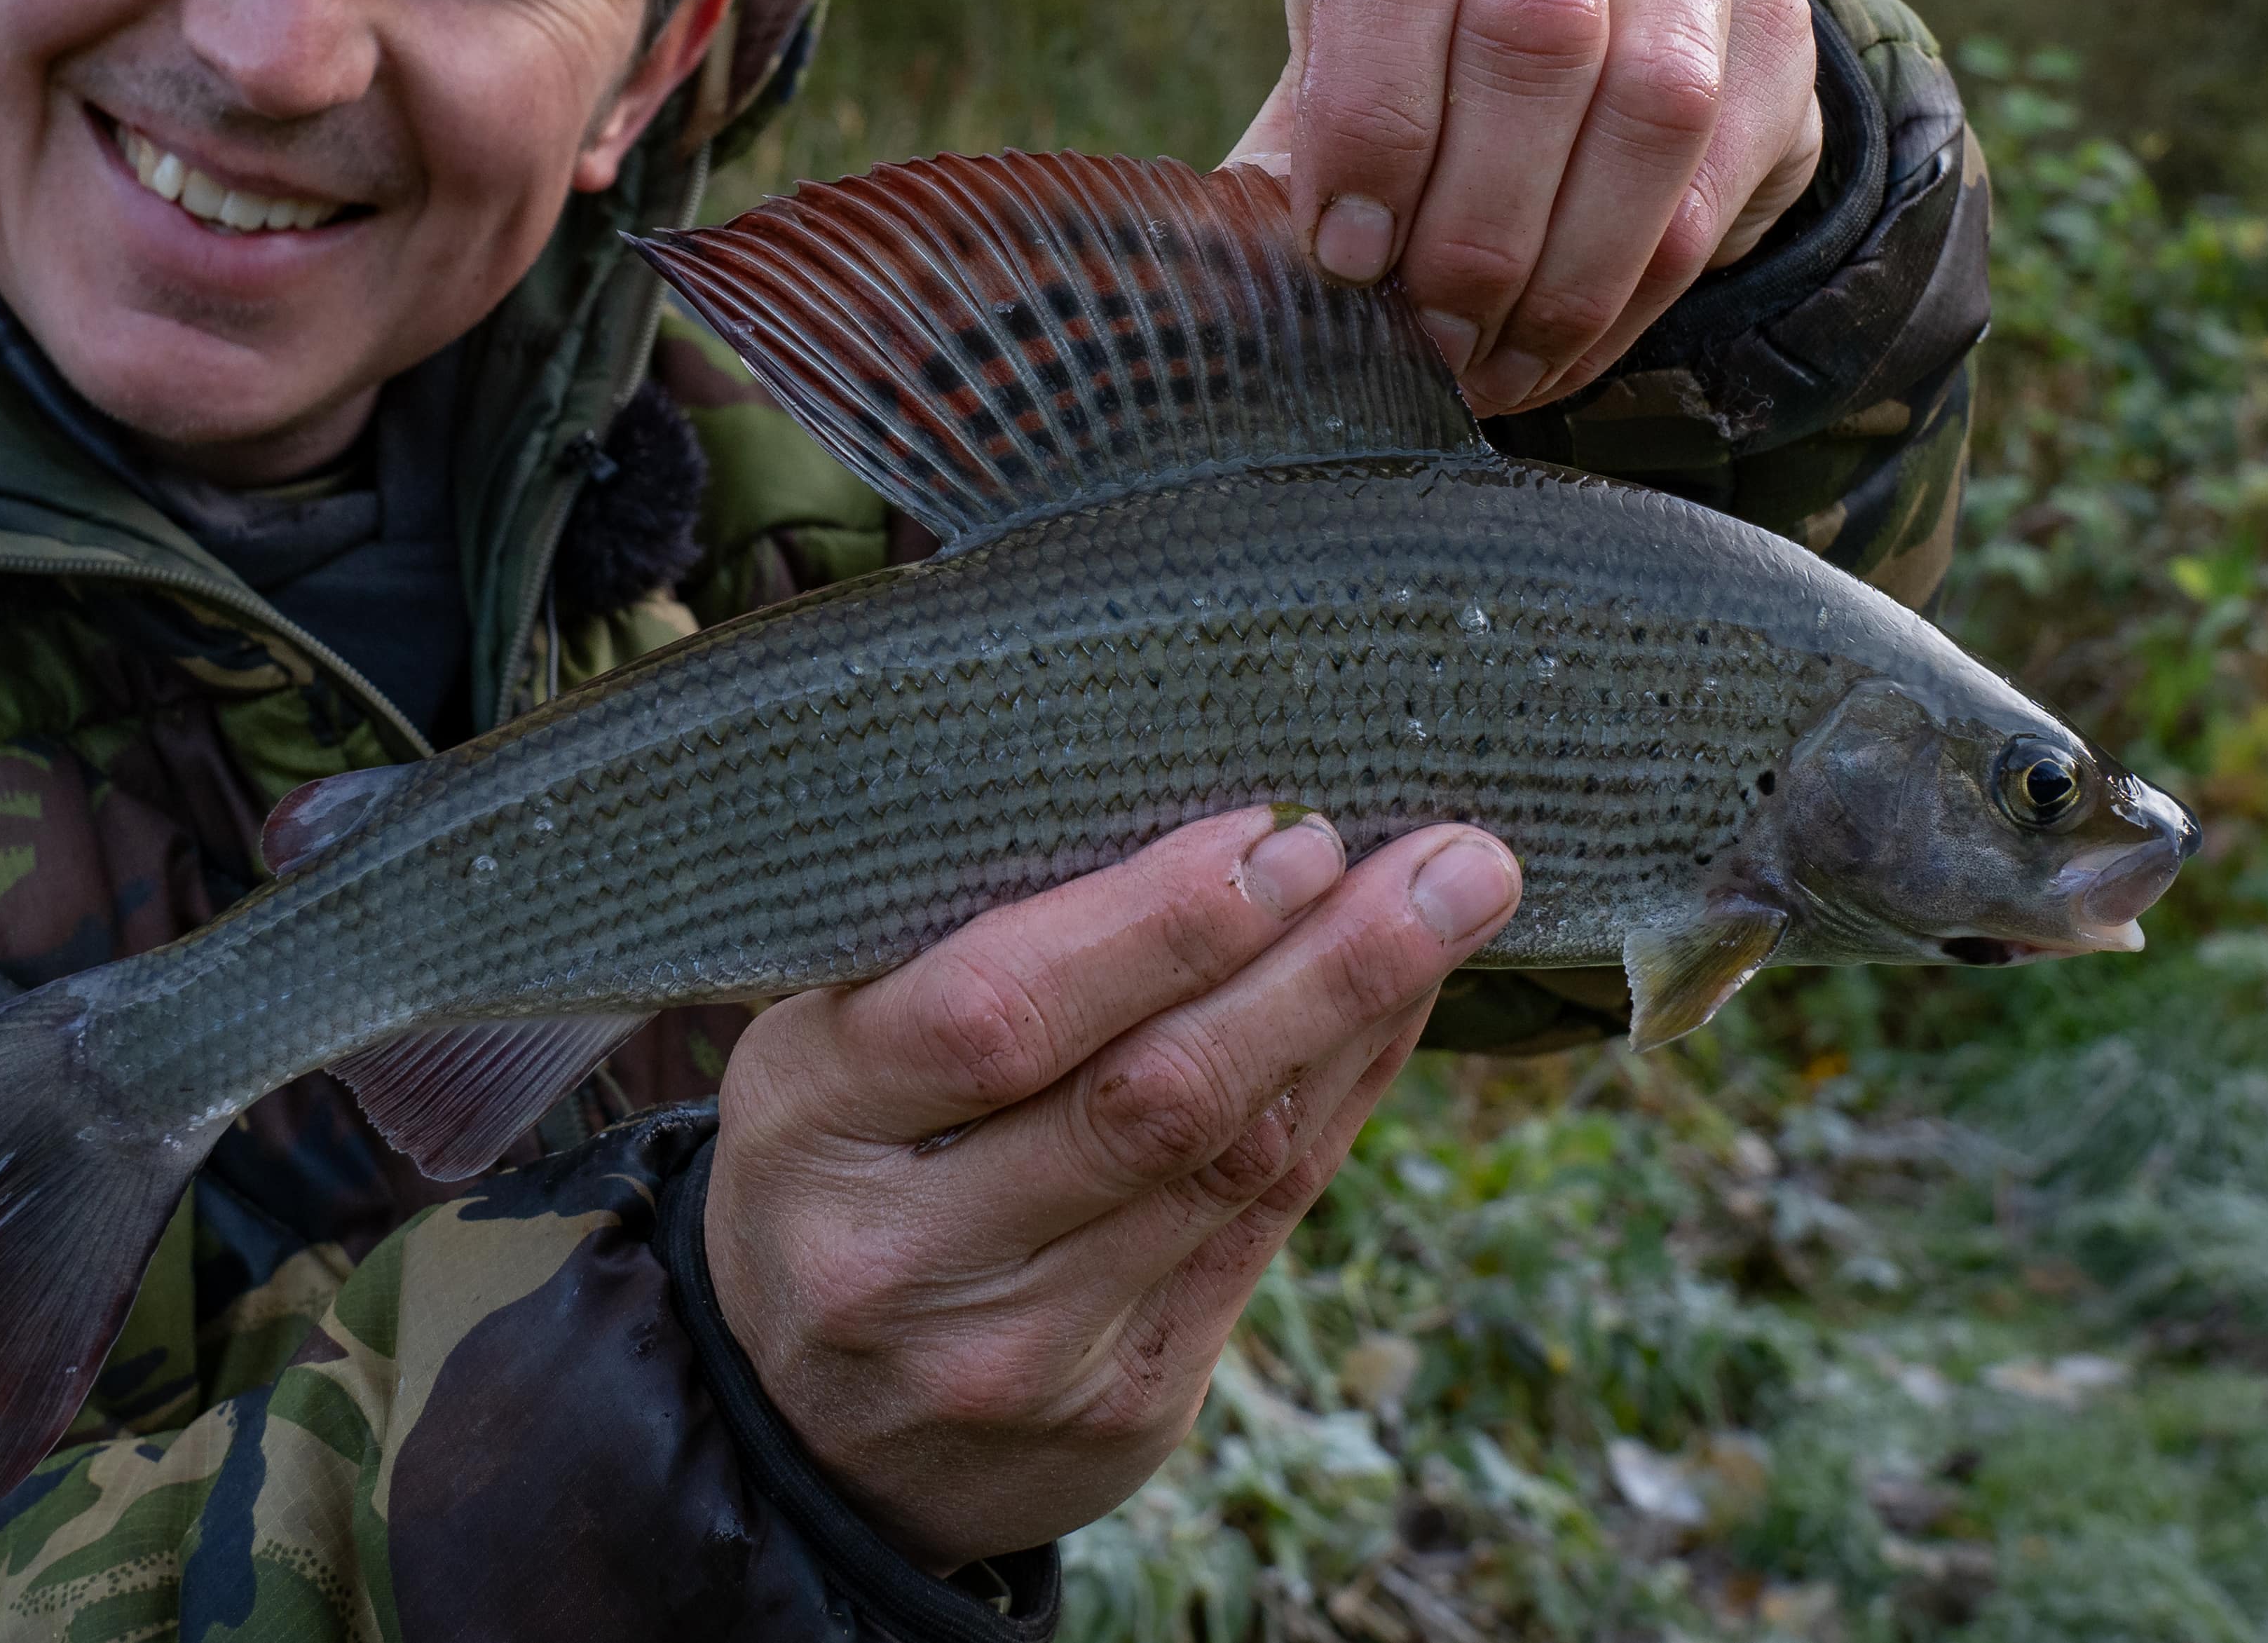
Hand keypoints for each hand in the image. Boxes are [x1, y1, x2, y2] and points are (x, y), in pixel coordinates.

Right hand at [702, 809, 1521, 1568]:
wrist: (813, 1439)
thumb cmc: (838, 1171)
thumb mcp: (830, 1053)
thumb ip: (963, 957)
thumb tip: (1202, 828)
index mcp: (811, 1123)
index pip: (997, 1013)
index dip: (1156, 924)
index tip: (1277, 831)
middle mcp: (911, 1255)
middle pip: (1150, 1098)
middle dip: (1316, 966)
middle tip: (1439, 858)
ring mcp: (1022, 1350)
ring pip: (1230, 1164)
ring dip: (1358, 1021)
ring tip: (1457, 905)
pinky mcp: (1122, 1409)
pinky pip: (1261, 1231)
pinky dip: (1340, 1104)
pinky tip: (1396, 1013)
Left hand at [1230, 0, 1823, 417]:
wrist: (1570, 21)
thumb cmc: (1395, 65)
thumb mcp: (1317, 82)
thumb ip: (1283, 167)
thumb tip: (1241, 291)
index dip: (1373, 112)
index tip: (1347, 256)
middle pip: (1539, 25)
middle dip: (1475, 221)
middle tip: (1431, 337)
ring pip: (1650, 100)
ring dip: (1565, 268)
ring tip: (1493, 365)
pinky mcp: (1772, 7)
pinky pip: (1717, 168)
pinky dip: (1635, 289)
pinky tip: (1562, 351)